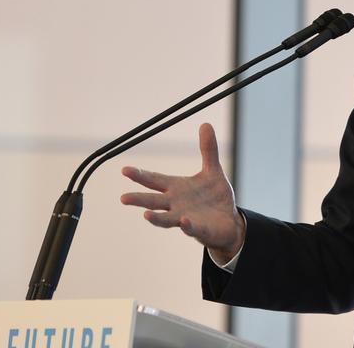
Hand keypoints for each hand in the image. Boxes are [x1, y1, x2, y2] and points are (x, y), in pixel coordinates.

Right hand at [120, 123, 245, 263]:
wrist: (229, 221)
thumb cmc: (215, 197)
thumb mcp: (213, 170)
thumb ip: (208, 150)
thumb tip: (206, 124)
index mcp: (177, 188)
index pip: (155, 180)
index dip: (140, 175)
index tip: (124, 170)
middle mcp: (177, 204)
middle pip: (154, 201)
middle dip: (139, 199)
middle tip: (123, 197)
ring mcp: (186, 219)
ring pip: (167, 219)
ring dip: (156, 218)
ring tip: (145, 214)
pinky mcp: (199, 230)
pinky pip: (191, 228)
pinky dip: (187, 225)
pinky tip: (183, 220)